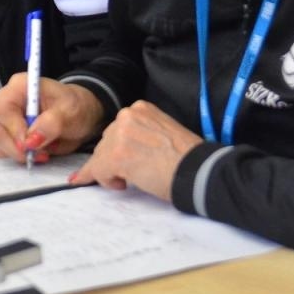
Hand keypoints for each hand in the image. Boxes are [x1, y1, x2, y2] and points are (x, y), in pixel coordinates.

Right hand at [0, 75, 103, 162]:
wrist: (80, 115)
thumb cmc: (75, 106)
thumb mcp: (71, 111)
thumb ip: (52, 123)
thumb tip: (31, 140)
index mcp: (19, 86)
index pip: (2, 110)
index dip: (13, 129)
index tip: (30, 145)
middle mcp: (7, 101)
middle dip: (15, 147)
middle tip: (39, 154)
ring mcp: (5, 119)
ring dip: (18, 154)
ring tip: (43, 154)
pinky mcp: (8, 134)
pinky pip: (3, 150)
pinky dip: (18, 156)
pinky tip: (37, 153)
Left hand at [69, 100, 203, 202]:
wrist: (197, 170)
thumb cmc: (186, 157)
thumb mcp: (162, 131)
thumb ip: (142, 133)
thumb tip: (126, 149)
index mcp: (140, 109)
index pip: (118, 129)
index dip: (119, 148)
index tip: (124, 160)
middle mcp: (127, 116)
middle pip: (106, 141)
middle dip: (114, 159)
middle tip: (131, 174)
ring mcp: (120, 134)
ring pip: (100, 157)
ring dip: (111, 170)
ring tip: (130, 180)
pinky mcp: (116, 155)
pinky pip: (97, 170)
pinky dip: (105, 181)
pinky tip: (121, 185)